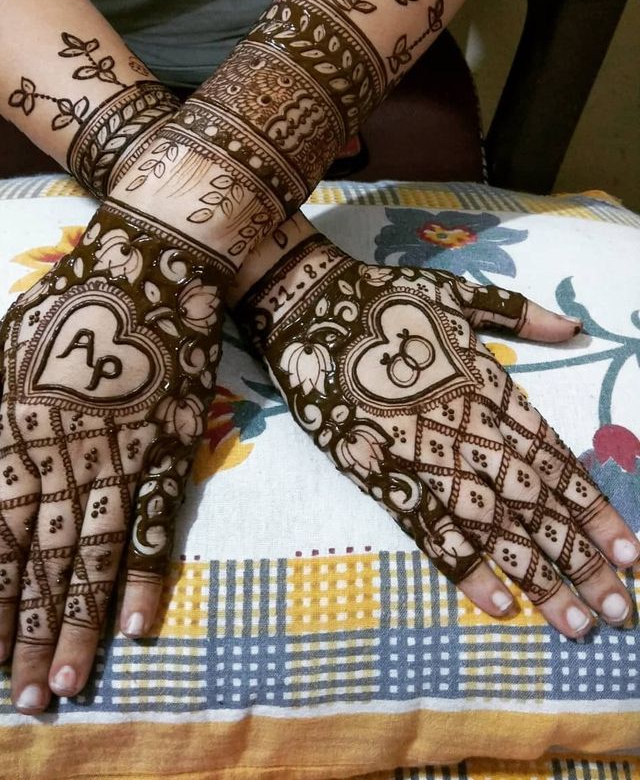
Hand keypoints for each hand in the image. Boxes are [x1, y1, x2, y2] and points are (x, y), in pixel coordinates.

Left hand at [0, 200, 230, 710]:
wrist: (155, 257)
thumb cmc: (77, 294)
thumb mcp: (6, 334)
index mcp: (25, 430)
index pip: (1, 531)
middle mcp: (69, 454)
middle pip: (47, 556)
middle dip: (33, 629)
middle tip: (28, 698)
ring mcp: (122, 451)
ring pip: (96, 551)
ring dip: (80, 618)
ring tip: (69, 678)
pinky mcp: (172, 443)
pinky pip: (157, 516)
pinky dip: (146, 570)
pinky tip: (138, 622)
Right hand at [232, 233, 638, 637]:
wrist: (309, 304)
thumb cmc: (384, 298)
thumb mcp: (458, 293)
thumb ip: (519, 314)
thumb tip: (576, 328)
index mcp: (487, 386)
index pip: (554, 459)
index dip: (593, 508)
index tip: (631, 552)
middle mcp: (464, 426)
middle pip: (533, 501)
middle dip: (578, 556)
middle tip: (618, 609)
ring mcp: (421, 451)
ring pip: (490, 521)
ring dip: (534, 574)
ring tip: (574, 623)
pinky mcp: (377, 469)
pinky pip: (426, 524)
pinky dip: (461, 564)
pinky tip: (497, 603)